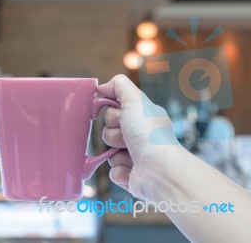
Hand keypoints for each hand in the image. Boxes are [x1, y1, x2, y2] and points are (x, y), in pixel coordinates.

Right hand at [98, 75, 181, 199]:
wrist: (159, 169)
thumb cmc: (150, 134)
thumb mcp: (135, 100)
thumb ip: (119, 85)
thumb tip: (102, 86)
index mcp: (142, 119)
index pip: (114, 112)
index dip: (113, 114)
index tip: (120, 116)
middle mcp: (140, 136)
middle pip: (108, 131)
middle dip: (114, 134)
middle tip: (127, 137)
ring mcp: (135, 157)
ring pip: (108, 152)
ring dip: (116, 153)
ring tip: (131, 155)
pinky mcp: (131, 176)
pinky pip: (112, 171)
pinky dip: (120, 170)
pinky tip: (132, 169)